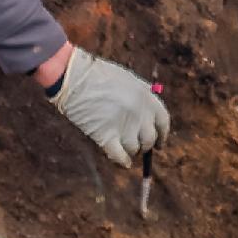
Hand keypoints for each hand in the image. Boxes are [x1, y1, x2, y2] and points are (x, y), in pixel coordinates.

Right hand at [48, 49, 169, 169]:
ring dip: (130, 151)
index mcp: (147, 97)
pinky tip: (122, 162)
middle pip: (149, 139)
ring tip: (122, 146)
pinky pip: (120, 157)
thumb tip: (148, 116)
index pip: (163, 122)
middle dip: (144, 145)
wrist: (74, 76)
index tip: (159, 144)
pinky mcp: (107, 137)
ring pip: (134, 149)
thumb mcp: (128, 80)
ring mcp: (124, 126)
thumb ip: (141, 96)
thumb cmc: (98, 75)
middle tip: (137, 146)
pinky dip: (122, 162)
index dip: (162, 136)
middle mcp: (139, 113)